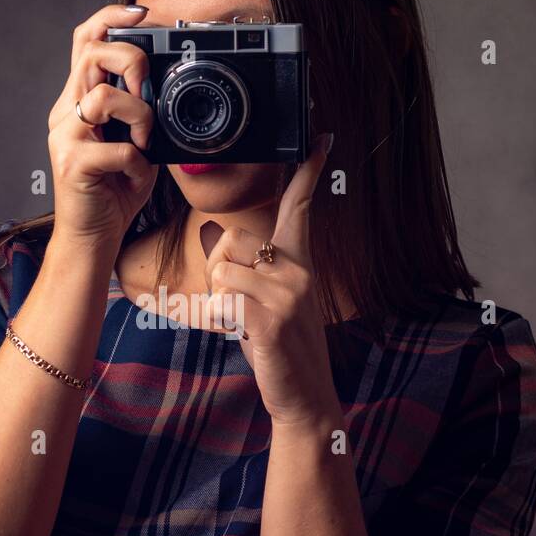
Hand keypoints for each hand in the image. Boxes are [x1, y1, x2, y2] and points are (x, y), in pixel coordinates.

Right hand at [46, 4, 157, 253]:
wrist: (91, 239)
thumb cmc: (114, 192)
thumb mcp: (134, 144)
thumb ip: (141, 115)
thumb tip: (166, 90)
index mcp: (78, 102)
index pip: (85, 41)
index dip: (111, 16)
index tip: (142, 12)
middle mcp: (66, 113)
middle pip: (91, 52)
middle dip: (131, 60)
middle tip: (146, 91)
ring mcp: (65, 137)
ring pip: (104, 96)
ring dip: (139, 116)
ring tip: (144, 142)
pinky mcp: (72, 164)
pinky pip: (117, 148)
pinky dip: (136, 162)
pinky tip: (134, 176)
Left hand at [202, 133, 338, 428]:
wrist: (303, 395)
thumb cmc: (280, 347)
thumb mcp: (269, 302)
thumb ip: (250, 271)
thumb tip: (214, 242)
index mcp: (300, 263)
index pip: (301, 207)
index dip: (308, 172)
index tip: (322, 139)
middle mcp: (298, 270)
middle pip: (231, 239)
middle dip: (218, 270)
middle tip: (238, 305)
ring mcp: (288, 293)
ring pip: (221, 270)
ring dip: (219, 300)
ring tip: (244, 323)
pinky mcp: (271, 318)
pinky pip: (222, 299)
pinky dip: (222, 319)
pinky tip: (244, 336)